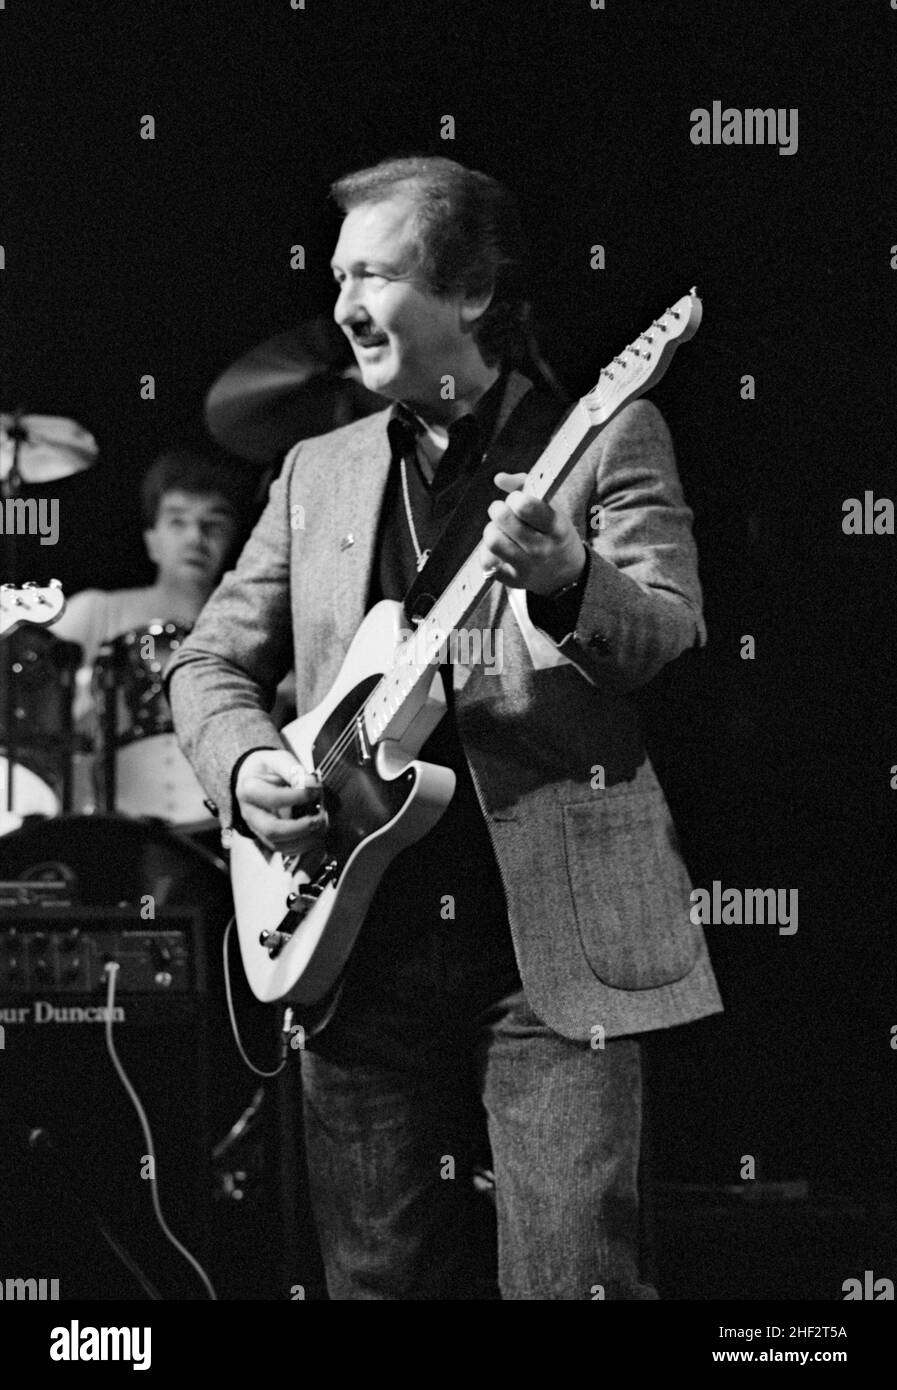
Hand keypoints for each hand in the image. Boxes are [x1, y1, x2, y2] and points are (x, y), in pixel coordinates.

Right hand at [235, 748, 327, 853]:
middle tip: (320, 817)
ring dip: (305, 839)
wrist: (254, 778)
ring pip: (279, 845)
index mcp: (249, 790)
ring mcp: (258, 829)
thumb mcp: (277, 759)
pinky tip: (316, 834)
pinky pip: (284, 850)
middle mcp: (250, 813)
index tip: (317, 789)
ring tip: (322, 825)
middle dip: (301, 827)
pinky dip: (303, 846)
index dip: (299, 796)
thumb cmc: (267, 769)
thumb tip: (312, 783)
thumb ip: (293, 770)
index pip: (274, 798)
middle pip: (273, 830)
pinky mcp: (267, 839)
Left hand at [477, 471, 586, 596]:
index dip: (515, 498)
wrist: (567, 574)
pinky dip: (487, 552)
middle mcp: (542, 548)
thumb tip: (498, 478)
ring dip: (491, 530)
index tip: (517, 500)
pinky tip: (498, 548)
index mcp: (555, 527)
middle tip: (504, 512)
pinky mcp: (513, 580)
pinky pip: (487, 562)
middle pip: (503, 519)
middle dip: (498, 509)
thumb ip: (525, 486)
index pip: (525, 506)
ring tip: (500, 530)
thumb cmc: (553, 532)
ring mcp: (527, 566)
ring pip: (492, 540)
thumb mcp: (551, 508)